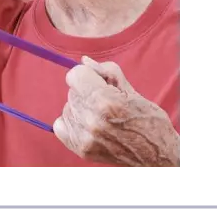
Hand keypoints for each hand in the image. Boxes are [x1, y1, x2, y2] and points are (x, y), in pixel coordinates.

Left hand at [53, 56, 179, 167]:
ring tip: (100, 117)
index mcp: (105, 101)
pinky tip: (88, 125)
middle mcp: (92, 119)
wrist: (157, 156)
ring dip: (80, 108)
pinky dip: (71, 123)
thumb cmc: (147, 119)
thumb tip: (84, 60)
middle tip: (105, 103)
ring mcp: (85, 136)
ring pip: (68, 107)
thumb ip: (106, 71)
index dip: (86, 75)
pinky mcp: (81, 149)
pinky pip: (60, 125)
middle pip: (72, 91)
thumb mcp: (131, 90)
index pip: (74, 74)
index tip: (96, 81)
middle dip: (86, 92)